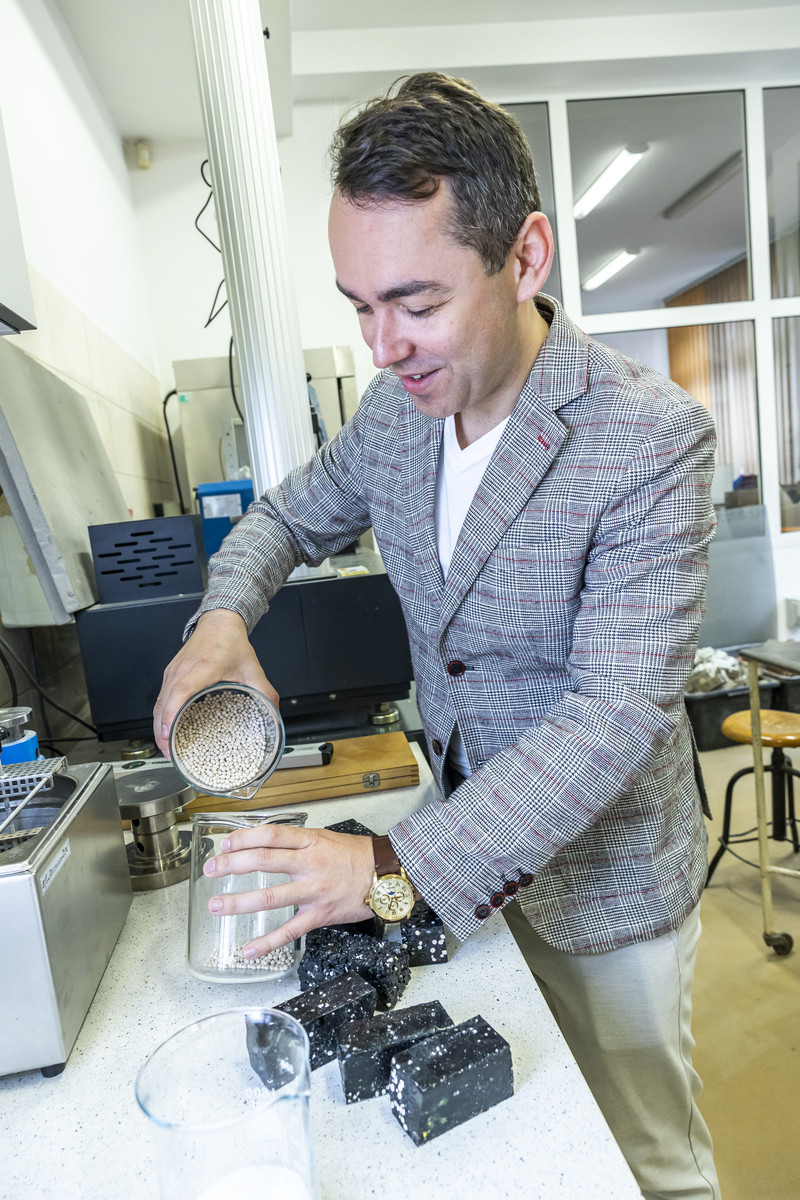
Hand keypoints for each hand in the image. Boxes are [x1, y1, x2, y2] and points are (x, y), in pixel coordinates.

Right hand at [152, 609, 278, 754]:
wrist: (218, 622)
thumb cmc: (231, 643)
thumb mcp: (253, 668)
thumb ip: (265, 692)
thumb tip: (273, 715)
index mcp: (203, 667)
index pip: (181, 691)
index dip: (173, 713)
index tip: (169, 733)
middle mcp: (183, 670)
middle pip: (164, 703)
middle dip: (162, 731)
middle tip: (170, 753)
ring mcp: (173, 672)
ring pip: (159, 703)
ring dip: (159, 727)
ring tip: (168, 748)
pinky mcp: (170, 674)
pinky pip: (161, 697)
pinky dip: (161, 716)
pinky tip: (168, 729)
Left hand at [203, 824, 375, 955]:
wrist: (386, 875)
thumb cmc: (357, 856)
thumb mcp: (326, 837)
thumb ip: (297, 842)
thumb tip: (265, 843)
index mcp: (310, 842)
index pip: (271, 835)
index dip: (244, 838)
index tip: (225, 844)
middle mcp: (310, 865)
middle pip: (263, 861)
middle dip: (232, 866)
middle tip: (211, 870)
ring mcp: (313, 891)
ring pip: (270, 897)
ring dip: (238, 902)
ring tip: (216, 906)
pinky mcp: (319, 915)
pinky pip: (289, 931)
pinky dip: (267, 942)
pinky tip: (248, 949)